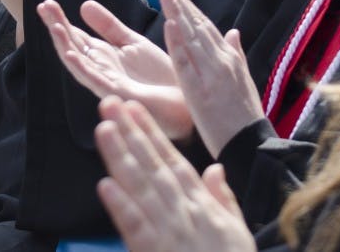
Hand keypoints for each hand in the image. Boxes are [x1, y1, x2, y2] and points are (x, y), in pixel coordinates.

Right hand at [37, 0, 192, 140]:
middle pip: (73, 46)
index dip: (61, 20)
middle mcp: (102, 70)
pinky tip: (70, 55)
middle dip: (58, 28)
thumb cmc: (159, 77)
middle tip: (42, 6)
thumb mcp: (132, 42)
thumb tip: (83, 5)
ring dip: (65, 46)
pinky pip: (97, 81)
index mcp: (105, 56)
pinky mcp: (120, 94)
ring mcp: (108, 83)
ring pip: (80, 64)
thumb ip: (108, 26)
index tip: (46, 3)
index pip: (77, 36)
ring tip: (54, 28)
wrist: (186, 102)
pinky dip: (82, 69)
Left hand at [95, 97, 254, 251]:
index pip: (171, 160)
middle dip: (129, 132)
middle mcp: (182, 210)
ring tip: (102, 129)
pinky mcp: (153, 251)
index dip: (151, 132)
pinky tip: (104, 186)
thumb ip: (224, 197)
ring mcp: (168, 231)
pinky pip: (136, 228)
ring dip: (120, 157)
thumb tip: (215, 168)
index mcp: (200, 203)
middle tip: (109, 103)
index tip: (133, 108)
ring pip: (140, 187)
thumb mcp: (237, 231)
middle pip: (151, 165)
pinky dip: (121, 207)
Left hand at [158, 0, 265, 157]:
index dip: (188, 5)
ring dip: (177, 12)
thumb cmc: (245, 116)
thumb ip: (236, 54)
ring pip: (191, 38)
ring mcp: (210, 75)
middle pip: (197, 25)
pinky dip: (178, 44)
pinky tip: (169, 26)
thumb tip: (233, 31)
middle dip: (179, 0)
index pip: (205, 25)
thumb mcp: (244, 80)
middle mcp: (220, 61)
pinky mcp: (200, 92)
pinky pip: (187, 65)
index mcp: (229, 58)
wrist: (251, 145)